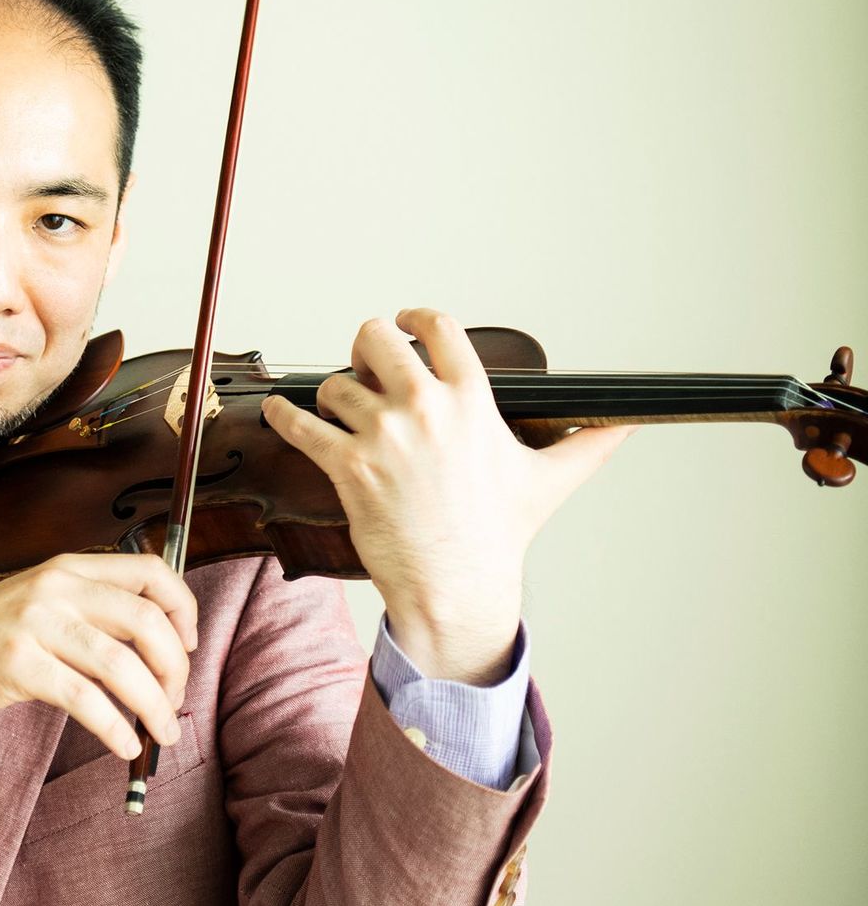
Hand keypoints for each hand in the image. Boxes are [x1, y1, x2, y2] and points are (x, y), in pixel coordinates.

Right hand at [0, 552, 197, 760]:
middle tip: (176, 700)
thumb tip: (156, 643)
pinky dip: (116, 727)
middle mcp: (55, 587)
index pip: (150, 571)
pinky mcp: (16, 664)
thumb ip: (88, 611)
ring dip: (155, 705)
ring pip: (122, 664)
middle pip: (146, 620)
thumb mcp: (38, 607)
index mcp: (67, 568)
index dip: (183, 609)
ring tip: (163, 733)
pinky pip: (86, 700)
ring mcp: (34, 623)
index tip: (189, 646)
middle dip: (175, 668)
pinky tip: (125, 744)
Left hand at [260, 308, 635, 681]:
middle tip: (364, 365)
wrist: (456, 587)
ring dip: (331, 392)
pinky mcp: (348, 468)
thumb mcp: (549, 481)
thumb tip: (628, 427)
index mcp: (471, 400)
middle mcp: (425, 409)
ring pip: (335, 384)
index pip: (436, 327)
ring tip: (336, 408)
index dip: (412, 318)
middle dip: (365, 346)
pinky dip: (282, 414)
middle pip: (374, 340)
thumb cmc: (498, 535)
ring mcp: (383, 437)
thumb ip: (588, 445)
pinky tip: (278, 411)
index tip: (401, 322)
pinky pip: (301, 425)